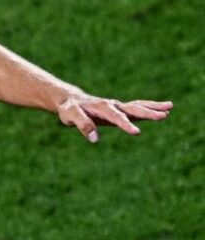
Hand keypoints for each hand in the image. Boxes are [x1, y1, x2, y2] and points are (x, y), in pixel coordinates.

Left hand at [56, 92, 172, 142]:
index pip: (115, 117)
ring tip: (170, 108)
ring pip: (137, 106)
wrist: (70, 100)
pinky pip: (136, 108)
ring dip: (153, 107)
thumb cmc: (70, 109)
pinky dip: (149, 107)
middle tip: (164, 116)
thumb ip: (83, 126)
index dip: (125, 124)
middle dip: (147, 113)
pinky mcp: (119, 110)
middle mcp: (112, 105)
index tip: (137, 132)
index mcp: (100, 107)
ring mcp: (117, 106)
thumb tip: (95, 139)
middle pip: (131, 108)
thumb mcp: (71, 117)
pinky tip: (163, 110)